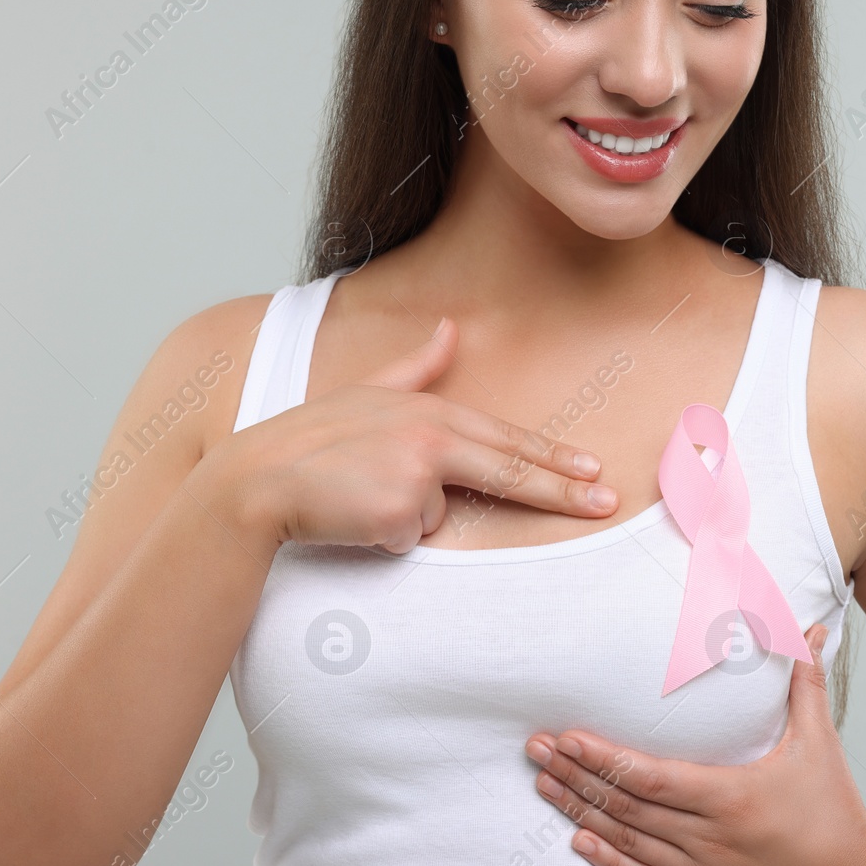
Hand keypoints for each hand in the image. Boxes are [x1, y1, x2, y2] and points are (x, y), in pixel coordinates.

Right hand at [205, 315, 617, 555]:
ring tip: (361, 496)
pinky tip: (353, 516)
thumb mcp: (368, 392)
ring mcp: (416, 473)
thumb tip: (451, 327)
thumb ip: (418, 366)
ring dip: (405, 516)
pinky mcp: (398, 512)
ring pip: (440, 514)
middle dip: (565, 489)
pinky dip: (384, 536)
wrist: (257, 480)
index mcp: (428, 410)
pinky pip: (410, 537)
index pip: (505, 437)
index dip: (552, 456)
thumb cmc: (310, 440)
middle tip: (607, 501)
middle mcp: (430, 436)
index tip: (591, 468)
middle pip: (511, 470)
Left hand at [523, 624, 865, 865]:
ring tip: (543, 785)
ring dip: (580, 811)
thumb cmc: (835, 808)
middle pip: (626, 805)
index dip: (603, 758)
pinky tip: (580, 839)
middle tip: (534, 751)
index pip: (649, 776)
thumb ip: (805, 683)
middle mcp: (710, 839)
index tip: (566, 737)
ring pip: (627, 840)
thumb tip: (813, 626)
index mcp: (731, 796)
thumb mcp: (817, 741)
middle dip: (575, 776)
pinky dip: (609, 860)